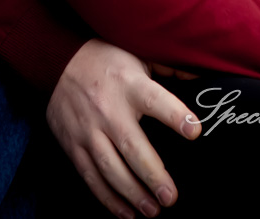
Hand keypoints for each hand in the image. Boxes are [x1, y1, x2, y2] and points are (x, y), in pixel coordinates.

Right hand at [46, 39, 200, 217]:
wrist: (59, 62)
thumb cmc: (108, 60)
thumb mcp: (139, 56)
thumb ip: (170, 70)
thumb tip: (201, 80)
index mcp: (129, 84)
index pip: (156, 101)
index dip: (175, 115)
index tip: (194, 131)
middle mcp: (108, 109)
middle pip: (132, 146)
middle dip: (152, 175)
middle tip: (171, 198)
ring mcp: (88, 130)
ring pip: (110, 168)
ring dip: (132, 193)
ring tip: (152, 210)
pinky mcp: (73, 144)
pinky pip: (90, 176)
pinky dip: (107, 198)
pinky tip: (126, 211)